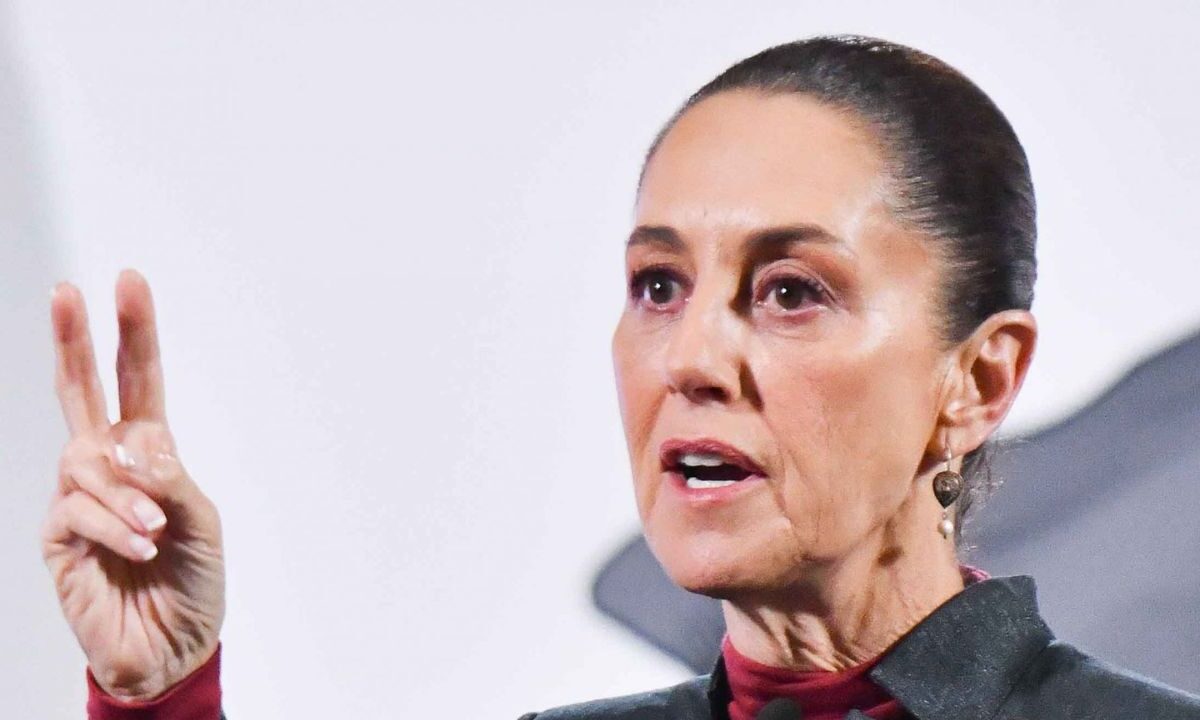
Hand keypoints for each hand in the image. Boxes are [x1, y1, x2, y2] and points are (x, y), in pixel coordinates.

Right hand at [42, 269, 224, 699]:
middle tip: (67, 291)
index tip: (128, 282)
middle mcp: (109, 466)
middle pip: (81, 393)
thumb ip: (170, 479)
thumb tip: (129, 448)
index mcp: (150, 452)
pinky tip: (138, 547)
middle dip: (75, 341)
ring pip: (87, 462)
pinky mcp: (58, 536)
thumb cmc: (193, 579)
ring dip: (128, 495)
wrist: (172, 646)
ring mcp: (78, 498)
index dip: (132, 334)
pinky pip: (79, 510)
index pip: (136, 382)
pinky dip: (116, 527)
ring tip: (156, 530)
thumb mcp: (202, 521)